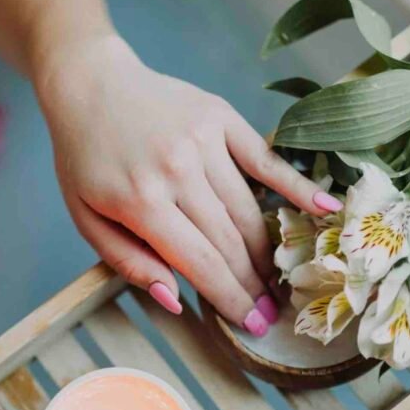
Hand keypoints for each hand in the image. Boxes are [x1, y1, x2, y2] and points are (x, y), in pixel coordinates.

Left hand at [35, 35, 342, 333]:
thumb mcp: (86, 218)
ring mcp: (203, 141)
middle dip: (252, 285)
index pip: (200, 263)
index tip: (252, 325)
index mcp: (140, 202)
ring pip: (248, 210)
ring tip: (277, 280)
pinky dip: (296, 186)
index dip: (230, 299)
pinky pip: (265, 159)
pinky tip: (325, 208)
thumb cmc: (84, 158)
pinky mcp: (220, 117)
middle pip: (229, 242)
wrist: (89, 84)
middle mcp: (177, 171)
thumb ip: (128, 262)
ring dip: (266, 251)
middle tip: (271, 314)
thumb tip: (175, 300)